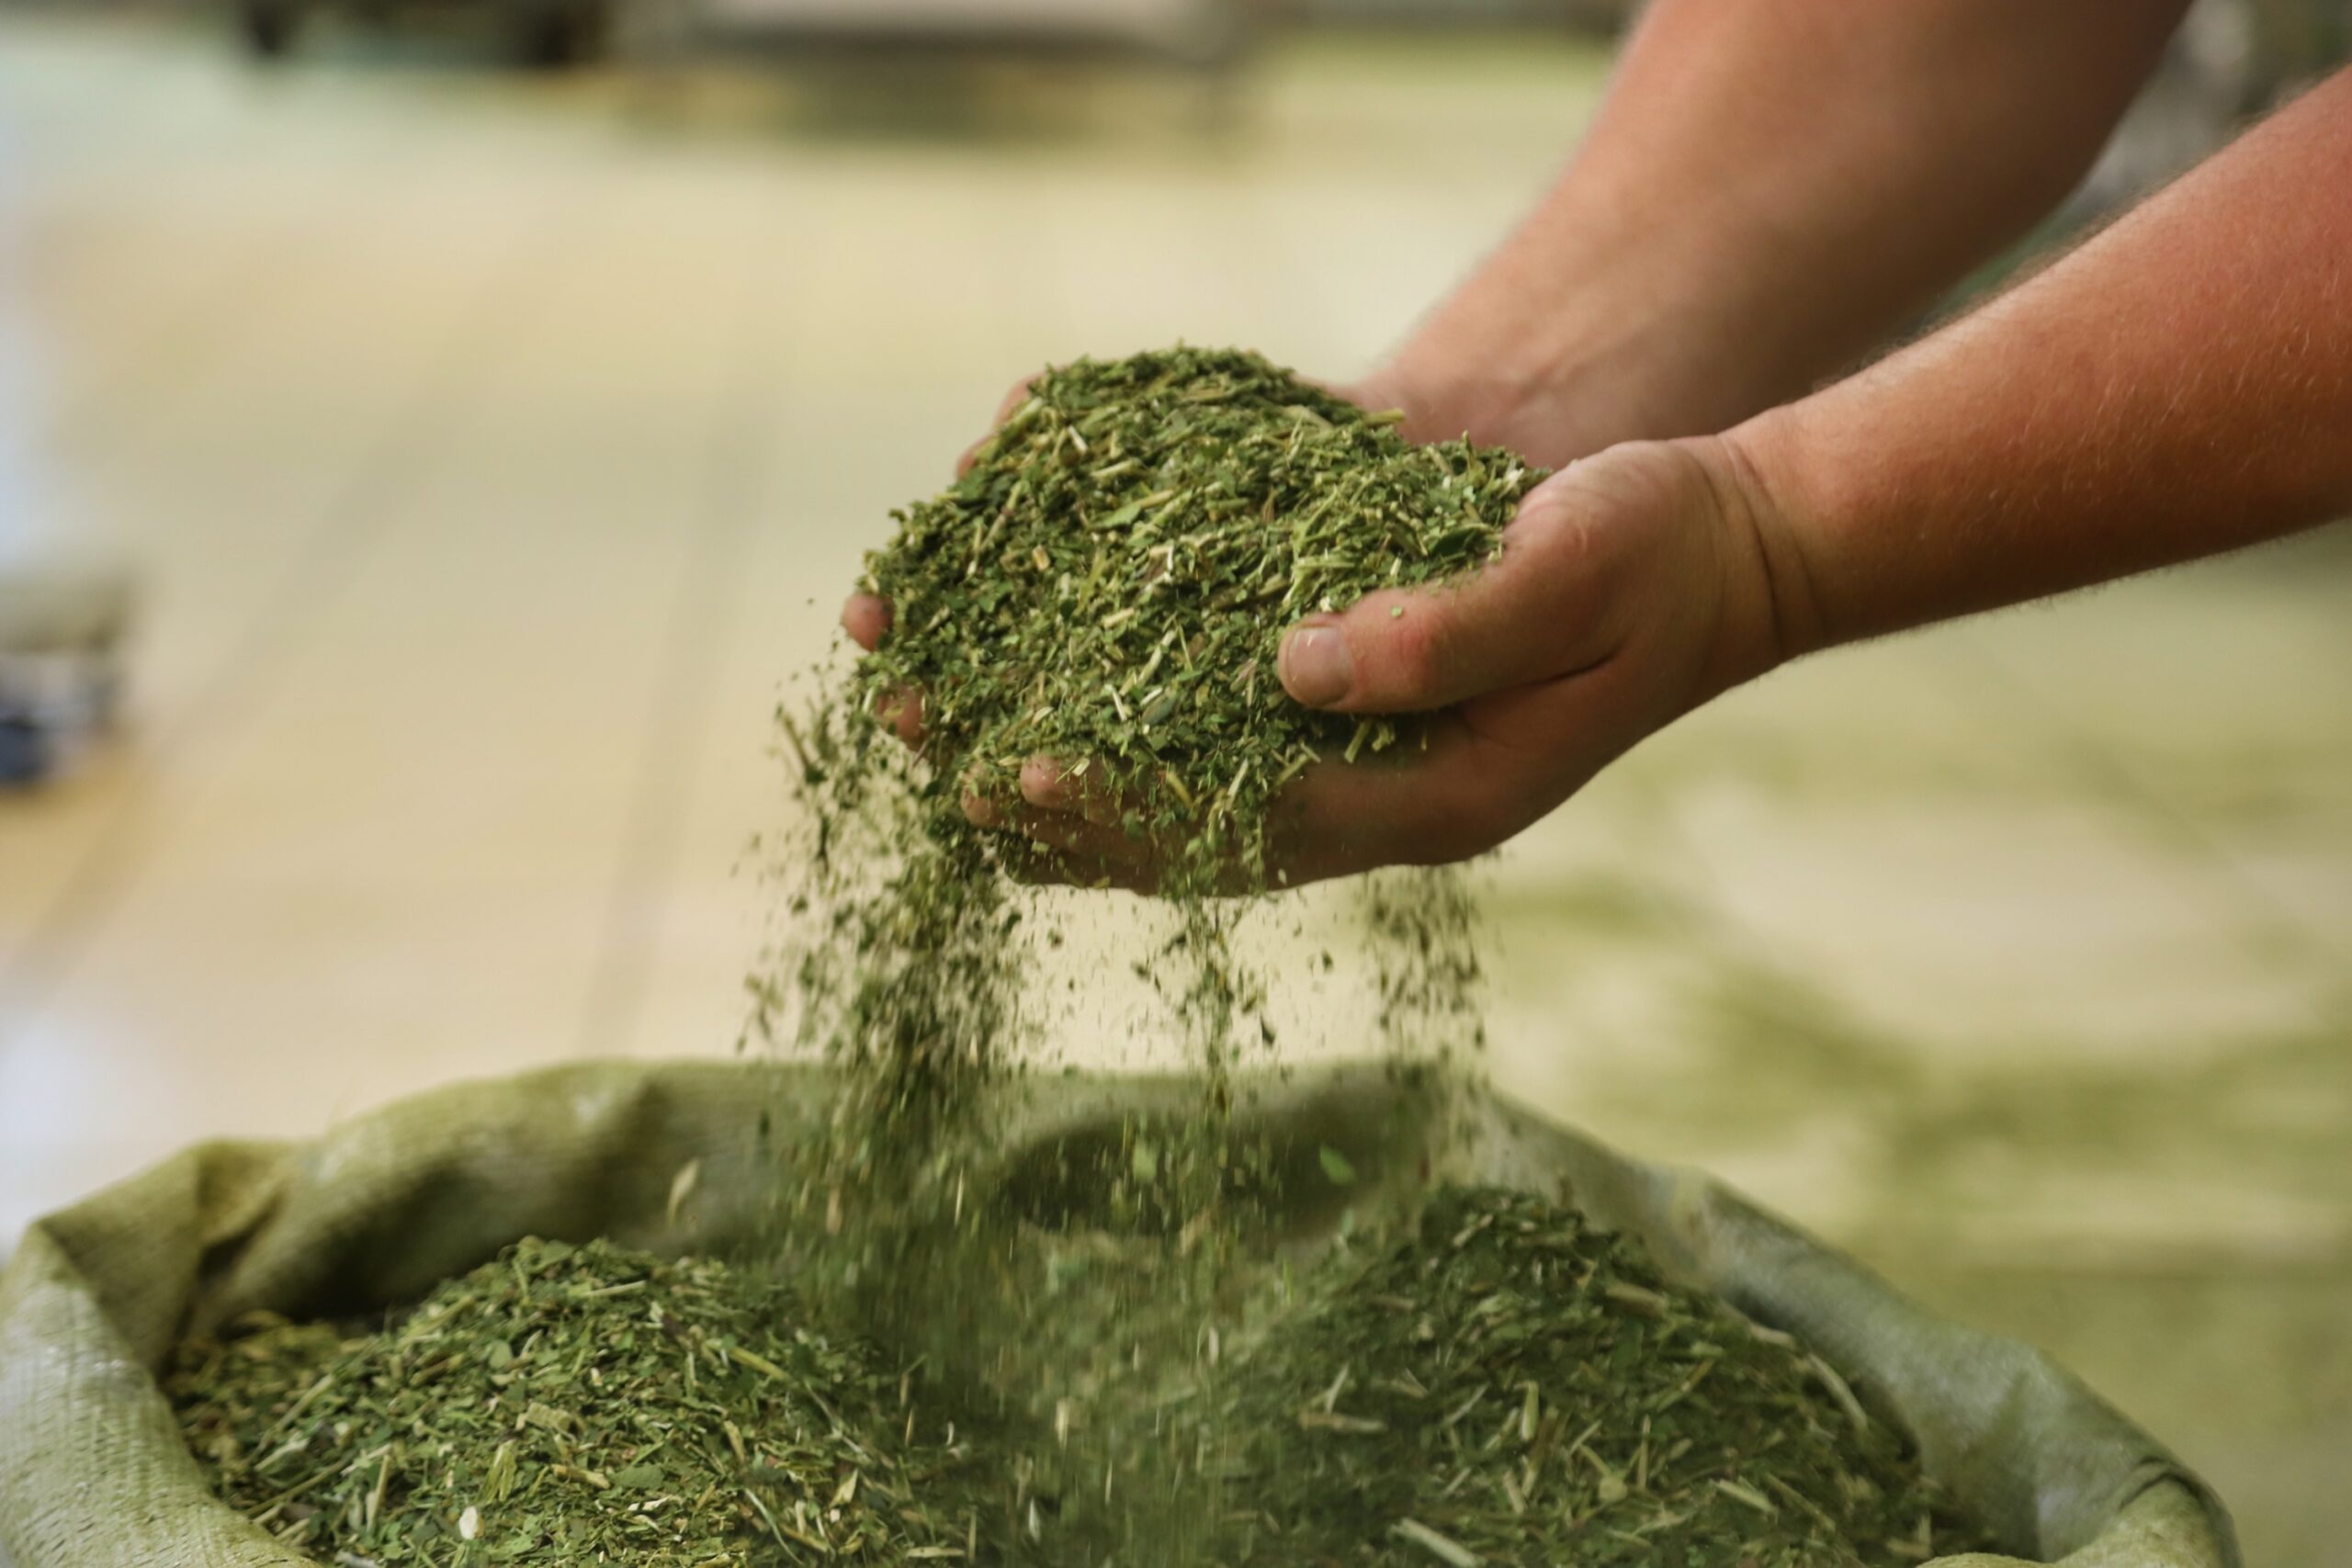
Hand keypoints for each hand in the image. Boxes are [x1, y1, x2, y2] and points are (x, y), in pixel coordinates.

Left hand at [1000, 438, 1795, 888]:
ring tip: (938, 736)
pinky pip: (1214, 741)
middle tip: (925, 758)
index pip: (1251, 825)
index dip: (1125, 804)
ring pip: (1186, 799)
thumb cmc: (1655, 554)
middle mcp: (1384, 798)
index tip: (1009, 769)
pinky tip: (1037, 697)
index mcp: (1437, 798)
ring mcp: (1367, 760)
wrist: (1717, 553)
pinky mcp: (1355, 706)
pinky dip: (1121, 728)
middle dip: (1054, 802)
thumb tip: (1293, 664)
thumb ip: (1445, 629)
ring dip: (1065, 771)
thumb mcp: (1569, 571)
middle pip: (1191, 833)